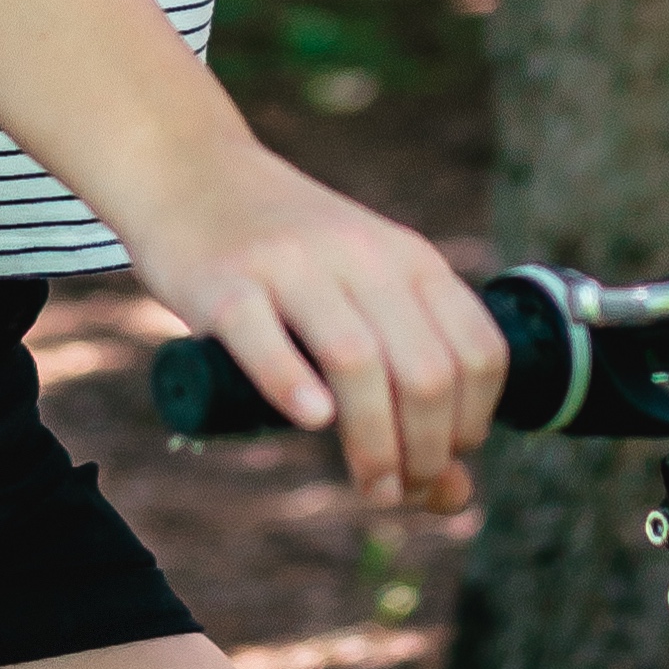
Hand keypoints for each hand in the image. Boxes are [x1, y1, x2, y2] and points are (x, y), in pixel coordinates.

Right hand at [123, 139, 507, 511]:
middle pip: (424, 370)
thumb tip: (453, 496)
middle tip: (400, 490)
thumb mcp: (365, 295)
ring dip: (374, 443)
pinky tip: (310, 420)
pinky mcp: (224, 281)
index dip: (472, 424)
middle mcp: (360, 254)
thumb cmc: (287, 260)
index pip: (477, 352)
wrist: (191, 172)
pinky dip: (292, 386)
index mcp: (408, 258)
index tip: (442, 462)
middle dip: (425, 452)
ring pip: (356, 359)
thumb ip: (408, 379)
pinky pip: (264, 337)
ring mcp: (290, 264)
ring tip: (371, 486)